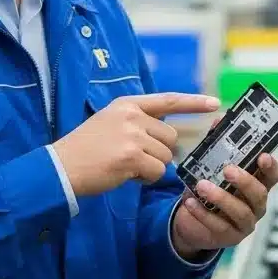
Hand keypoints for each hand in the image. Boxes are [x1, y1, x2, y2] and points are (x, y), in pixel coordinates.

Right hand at [53, 93, 220, 196]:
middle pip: (171, 137)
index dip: (194, 103)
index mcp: (127, 104)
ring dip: (150, 167)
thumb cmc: (85, 150)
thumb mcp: (110, 123)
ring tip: (124, 165)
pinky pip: (156, 171)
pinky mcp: (132, 155)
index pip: (168, 100)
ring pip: (165, 156)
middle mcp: (132, 115)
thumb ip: (137, 123)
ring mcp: (132, 134)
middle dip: (159, 152)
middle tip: (133, 158)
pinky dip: (145, 178)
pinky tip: (125, 174)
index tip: (215, 103)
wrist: (61, 167)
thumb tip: (167, 137)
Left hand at [171, 154, 277, 259]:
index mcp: (257, 184)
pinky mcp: (229, 236)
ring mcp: (245, 223)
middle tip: (228, 170)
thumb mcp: (211, 168)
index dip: (271, 166)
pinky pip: (219, 226)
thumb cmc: (209, 189)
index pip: (272, 176)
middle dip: (245, 182)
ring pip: (241, 213)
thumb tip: (218, 120)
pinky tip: (190, 202)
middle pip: (260, 194)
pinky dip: (203, 214)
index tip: (262, 156)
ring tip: (202, 186)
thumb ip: (216, 146)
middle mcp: (255, 205)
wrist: (191, 221)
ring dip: (222, 198)